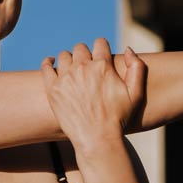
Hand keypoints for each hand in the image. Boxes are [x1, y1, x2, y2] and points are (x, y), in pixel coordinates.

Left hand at [40, 37, 145, 152]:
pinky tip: (51, 63)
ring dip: (69, 59)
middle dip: (85, 54)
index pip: (100, 43)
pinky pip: (46, 67)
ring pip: (64, 56)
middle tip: (86, 65)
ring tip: (72, 69)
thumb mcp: (136, 93)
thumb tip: (128, 49)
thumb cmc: (118, 118)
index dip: (101, 48)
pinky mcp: (52, 89)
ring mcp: (66, 78)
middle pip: (80, 48)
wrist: (97, 139)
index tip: (100, 55)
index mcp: (103, 66)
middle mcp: (83, 68)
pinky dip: (48, 63)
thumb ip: (137, 67)